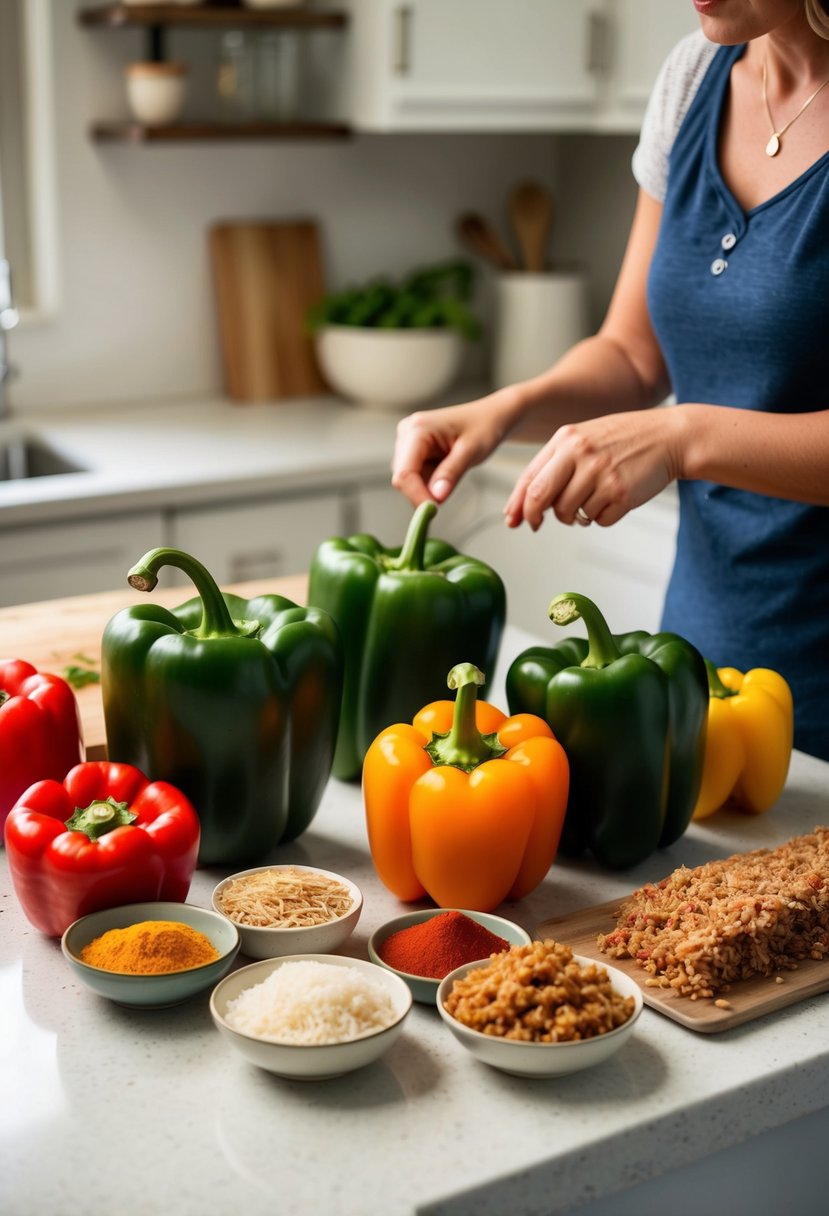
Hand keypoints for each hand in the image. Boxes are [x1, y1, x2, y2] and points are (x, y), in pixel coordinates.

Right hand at [392, 393, 515, 505]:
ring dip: (428, 487)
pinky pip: (416, 477)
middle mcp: (407, 434)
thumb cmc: (484, 427)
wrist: (490, 417)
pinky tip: (447, 471)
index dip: (416, 495)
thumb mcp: (472, 451)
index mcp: (417, 429)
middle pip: (403, 478)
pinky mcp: (413, 451)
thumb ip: (451, 473)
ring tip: (453, 472)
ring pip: (408, 480)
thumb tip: (435, 498)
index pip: (404, 473)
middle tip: (447, 497)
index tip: (433, 511)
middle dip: (423, 492)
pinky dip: (430, 483)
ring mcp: (408, 442)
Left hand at [503, 407, 682, 529]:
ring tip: (593, 499)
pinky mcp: (622, 493)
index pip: (530, 477)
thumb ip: (555, 464)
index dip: (518, 504)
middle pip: (542, 497)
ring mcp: (602, 474)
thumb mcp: (584, 439)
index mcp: (567, 439)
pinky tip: (615, 497)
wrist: (670, 436)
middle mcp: (581, 454)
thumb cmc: (623, 440)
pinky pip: (599, 520)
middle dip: (534, 516)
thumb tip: (525, 505)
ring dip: (576, 516)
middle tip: (536, 525)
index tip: (513, 519)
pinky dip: (603, 516)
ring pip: (570, 513)